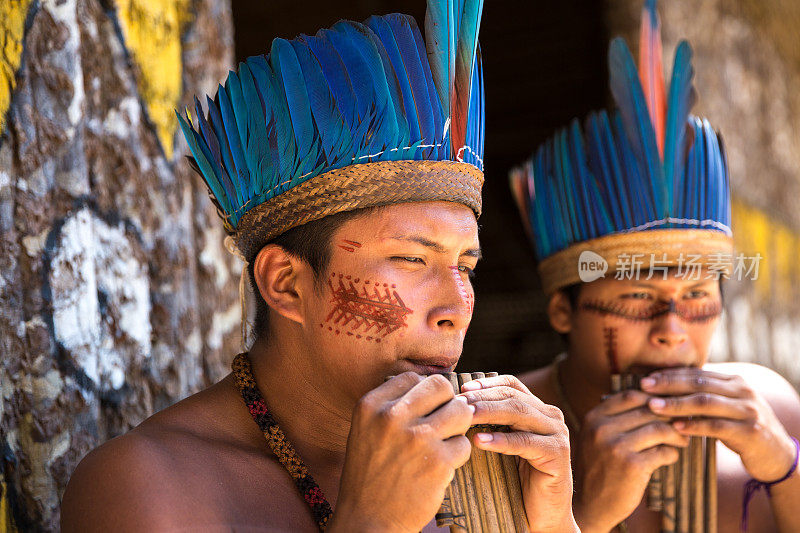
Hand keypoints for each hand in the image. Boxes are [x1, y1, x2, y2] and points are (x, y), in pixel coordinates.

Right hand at [328, 373, 472, 532]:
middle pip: (441, 386)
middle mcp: (392, 417)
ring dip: (457, 425)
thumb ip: (391, 405)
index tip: (423, 411)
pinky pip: (464, 444)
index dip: (424, 393)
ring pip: (460, 411)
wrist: (367, 521)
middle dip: (446, 402)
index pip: (413, 378)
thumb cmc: (369, 474)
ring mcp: (417, 439)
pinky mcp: (439, 463)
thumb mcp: (365, 430)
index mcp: (371, 406)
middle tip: (441, 422)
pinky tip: (440, 466)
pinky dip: (456, 455)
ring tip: (444, 440)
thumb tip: (430, 383)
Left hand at [460, 375, 577, 532]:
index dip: (487, 383)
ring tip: (466, 417)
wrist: (541, 516)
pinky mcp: (558, 454)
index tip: (463, 389)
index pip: (512, 385)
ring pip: (518, 414)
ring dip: (488, 413)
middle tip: (459, 403)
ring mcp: (557, 433)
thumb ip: (492, 423)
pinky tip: (479, 441)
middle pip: (513, 397)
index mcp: (538, 409)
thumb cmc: (517, 480)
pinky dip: (501, 441)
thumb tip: (458, 405)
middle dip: (483, 398)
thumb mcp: (503, 445)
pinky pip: (524, 442)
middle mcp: (551, 416)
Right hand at [574, 389, 687, 532]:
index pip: (631, 395)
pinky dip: (672, 453)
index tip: (667, 407)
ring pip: (659, 429)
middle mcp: (602, 429)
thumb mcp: (596, 436)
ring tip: (681, 441)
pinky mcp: (632, 466)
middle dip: (671, 417)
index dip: (654, 399)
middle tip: (683, 424)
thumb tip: (655, 399)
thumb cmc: (599, 467)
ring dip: (676, 435)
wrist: (589, 504)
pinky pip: (663, 452)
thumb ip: (617, 417)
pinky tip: (670, 457)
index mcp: (594, 417)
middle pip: (648, 411)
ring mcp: (616, 447)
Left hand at [641, 367, 796, 481]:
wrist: (777, 455)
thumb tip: (667, 386)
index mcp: (734, 381)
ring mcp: (748, 410)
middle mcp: (743, 391)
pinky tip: (675, 428)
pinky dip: (694, 426)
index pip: (696, 373)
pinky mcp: (750, 432)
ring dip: (676, 404)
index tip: (646, 379)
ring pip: (705, 403)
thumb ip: (704, 395)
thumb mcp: (726, 406)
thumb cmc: (742, 428)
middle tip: (644, 387)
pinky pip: (716, 427)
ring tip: (653, 406)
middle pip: (698, 384)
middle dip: (668, 384)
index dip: (670, 375)